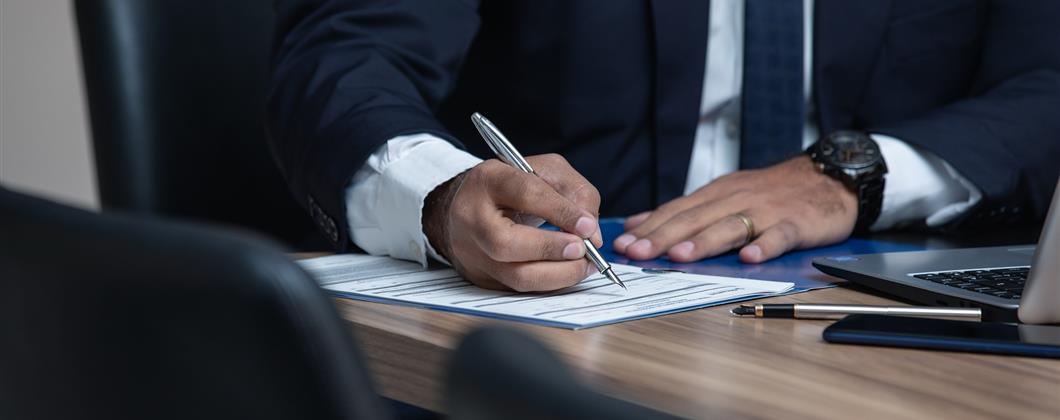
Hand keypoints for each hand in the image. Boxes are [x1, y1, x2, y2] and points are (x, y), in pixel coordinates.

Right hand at [423, 154, 602, 291]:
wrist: (469, 207)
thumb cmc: (513, 187)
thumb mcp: (545, 171)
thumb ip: (575, 192)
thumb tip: (592, 234)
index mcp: (488, 181)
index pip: (525, 194)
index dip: (560, 211)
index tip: (588, 226)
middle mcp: (472, 218)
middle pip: (506, 243)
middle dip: (552, 250)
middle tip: (582, 250)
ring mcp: (472, 252)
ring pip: (514, 276)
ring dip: (557, 275)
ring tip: (583, 266)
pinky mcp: (481, 277)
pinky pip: (520, 289)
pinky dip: (550, 284)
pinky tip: (567, 273)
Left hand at [613, 155, 856, 262]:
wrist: (828, 177)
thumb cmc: (772, 191)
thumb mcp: (724, 194)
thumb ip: (684, 210)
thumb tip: (639, 224)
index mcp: (716, 194)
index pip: (676, 210)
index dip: (650, 227)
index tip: (624, 244)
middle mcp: (736, 199)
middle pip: (695, 219)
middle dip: (664, 236)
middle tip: (639, 252)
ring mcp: (766, 211)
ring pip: (730, 226)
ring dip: (704, 241)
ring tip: (681, 255)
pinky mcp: (795, 222)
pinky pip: (779, 235)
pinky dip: (765, 245)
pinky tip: (750, 258)